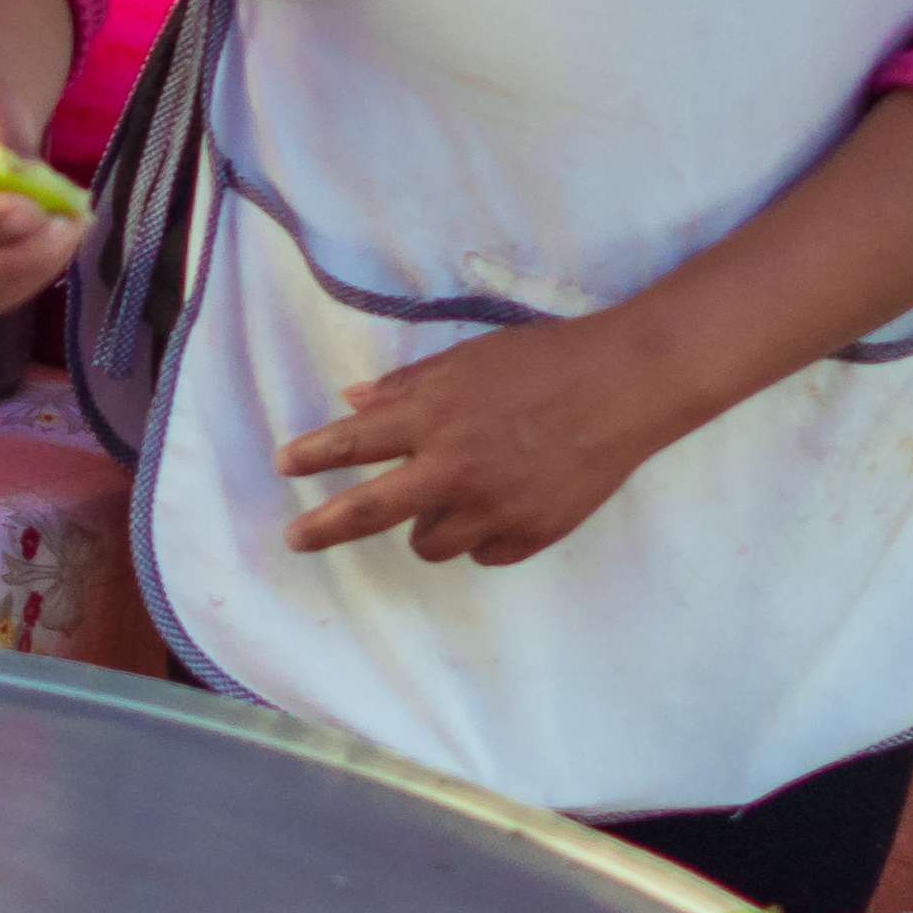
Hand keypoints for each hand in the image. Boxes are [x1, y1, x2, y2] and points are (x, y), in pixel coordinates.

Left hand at [280, 310, 714, 567]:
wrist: (629, 385)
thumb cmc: (547, 360)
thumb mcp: (470, 359)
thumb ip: (409, 386)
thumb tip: (353, 402)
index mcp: (436, 416)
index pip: (354, 444)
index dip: (312, 457)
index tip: (283, 467)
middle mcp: (457, 467)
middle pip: (371, 512)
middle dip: (323, 528)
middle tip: (296, 538)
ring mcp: (495, 508)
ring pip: (429, 544)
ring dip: (427, 524)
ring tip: (452, 495)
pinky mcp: (532, 533)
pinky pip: (484, 553)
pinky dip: (483, 535)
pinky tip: (504, 502)